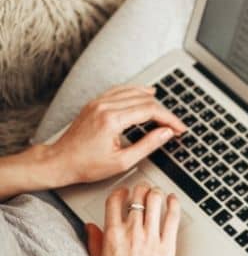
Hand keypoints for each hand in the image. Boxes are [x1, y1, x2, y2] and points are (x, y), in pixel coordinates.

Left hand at [46, 85, 185, 186]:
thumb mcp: (122, 161)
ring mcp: (99, 102)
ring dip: (152, 100)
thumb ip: (148, 145)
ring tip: (164, 113)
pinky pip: (120, 90)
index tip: (179, 128)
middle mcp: (105, 106)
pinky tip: (145, 93)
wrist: (59, 162)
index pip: (150, 110)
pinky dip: (136, 91)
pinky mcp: (95, 103)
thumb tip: (166, 133)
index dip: (169, 119)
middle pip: (144, 100)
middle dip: (164, 112)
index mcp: (112, 120)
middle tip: (174, 126)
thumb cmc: (86, 165)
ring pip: (134, 91)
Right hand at [85, 184, 180, 255]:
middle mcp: (131, 233)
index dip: (121, 191)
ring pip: (155, 202)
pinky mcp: (167, 247)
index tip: (126, 191)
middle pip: (138, 197)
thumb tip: (90, 226)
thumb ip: (94, 241)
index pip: (115, 201)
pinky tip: (173, 200)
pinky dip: (174, 204)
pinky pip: (172, 218)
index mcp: (112, 235)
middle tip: (145, 190)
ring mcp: (150, 239)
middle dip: (141, 189)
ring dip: (157, 193)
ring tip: (159, 194)